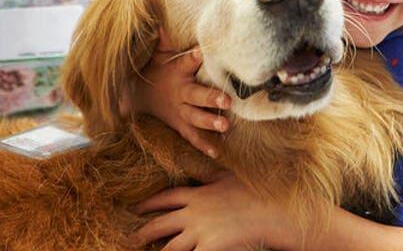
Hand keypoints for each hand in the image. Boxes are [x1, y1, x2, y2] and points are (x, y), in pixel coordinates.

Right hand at [125, 28, 232, 157]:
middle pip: (196, 95)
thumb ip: (165, 39)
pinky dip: (203, 144)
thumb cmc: (155, 70)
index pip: (187, 62)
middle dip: (211, 98)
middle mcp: (180, 91)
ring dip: (210, 121)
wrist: (135, 98)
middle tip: (228, 101)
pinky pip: (191, 136)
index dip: (195, 56)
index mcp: (176, 71)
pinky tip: (217, 152)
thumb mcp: (157, 53)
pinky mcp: (179, 124)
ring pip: (196, 117)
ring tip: (226, 126)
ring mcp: (180, 110)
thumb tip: (163, 18)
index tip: (203, 52)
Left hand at [131, 173, 288, 250]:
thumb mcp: (229, 177)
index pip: (166, 198)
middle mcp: (194, 213)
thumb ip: (210, 175)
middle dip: (144, 232)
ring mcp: (200, 232)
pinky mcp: (209, 248)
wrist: (269, 209)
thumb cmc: (253, 191)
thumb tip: (203, 161)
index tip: (136, 208)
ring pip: (170, 248)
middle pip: (160, 224)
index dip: (149, 203)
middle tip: (133, 237)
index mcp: (197, 194)